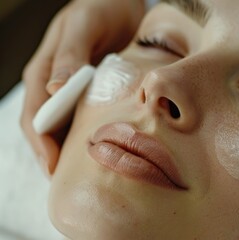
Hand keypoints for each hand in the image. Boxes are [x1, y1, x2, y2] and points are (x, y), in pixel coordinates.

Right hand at [21, 0, 144, 175]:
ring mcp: (68, 89)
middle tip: (70, 182)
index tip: (55, 167)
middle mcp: (52, 83)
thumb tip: (54, 90)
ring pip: (62, 127)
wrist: (123, 4)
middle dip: (54, 156)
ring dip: (69, 151)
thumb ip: (69, 55)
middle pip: (45, 128)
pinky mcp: (87, 91)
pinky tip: (99, 150)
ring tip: (84, 175)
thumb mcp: (85, 26)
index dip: (43, 143)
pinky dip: (85, 137)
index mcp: (44, 70)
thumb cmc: (102, 9)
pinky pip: (80, 119)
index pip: (35, 115)